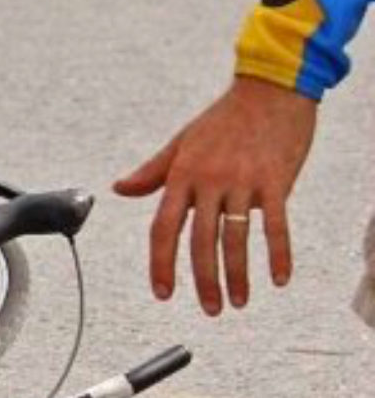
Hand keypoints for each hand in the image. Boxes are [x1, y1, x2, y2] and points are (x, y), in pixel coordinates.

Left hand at [114, 76, 317, 314]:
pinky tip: (278, 279)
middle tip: (209, 310)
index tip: (163, 293)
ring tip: (238, 302)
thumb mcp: (182, 143)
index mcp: (182, 175)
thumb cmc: (224, 117)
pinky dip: (278, 254)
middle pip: (199, 242)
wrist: (271, 87)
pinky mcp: (276, 179)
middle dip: (203, 281)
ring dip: (237, 276)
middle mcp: (208, 181)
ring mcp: (242, 181)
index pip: (163, 228)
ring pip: (235, 238)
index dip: (161, 264)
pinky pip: (275, 224)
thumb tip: (118, 188)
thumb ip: (152, 172)